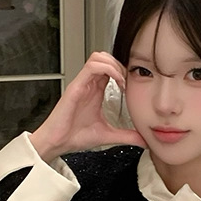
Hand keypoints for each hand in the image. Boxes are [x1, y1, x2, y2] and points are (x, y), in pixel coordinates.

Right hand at [29, 52, 145, 161]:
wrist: (57, 143)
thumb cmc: (74, 136)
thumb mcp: (107, 135)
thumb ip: (126, 136)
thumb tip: (144, 141)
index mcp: (95, 91)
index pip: (110, 68)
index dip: (124, 71)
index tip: (134, 86)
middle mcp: (89, 84)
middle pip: (105, 57)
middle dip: (121, 64)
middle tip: (130, 81)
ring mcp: (82, 83)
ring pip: (98, 57)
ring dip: (115, 64)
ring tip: (123, 80)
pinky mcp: (76, 86)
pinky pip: (92, 66)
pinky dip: (108, 69)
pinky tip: (117, 82)